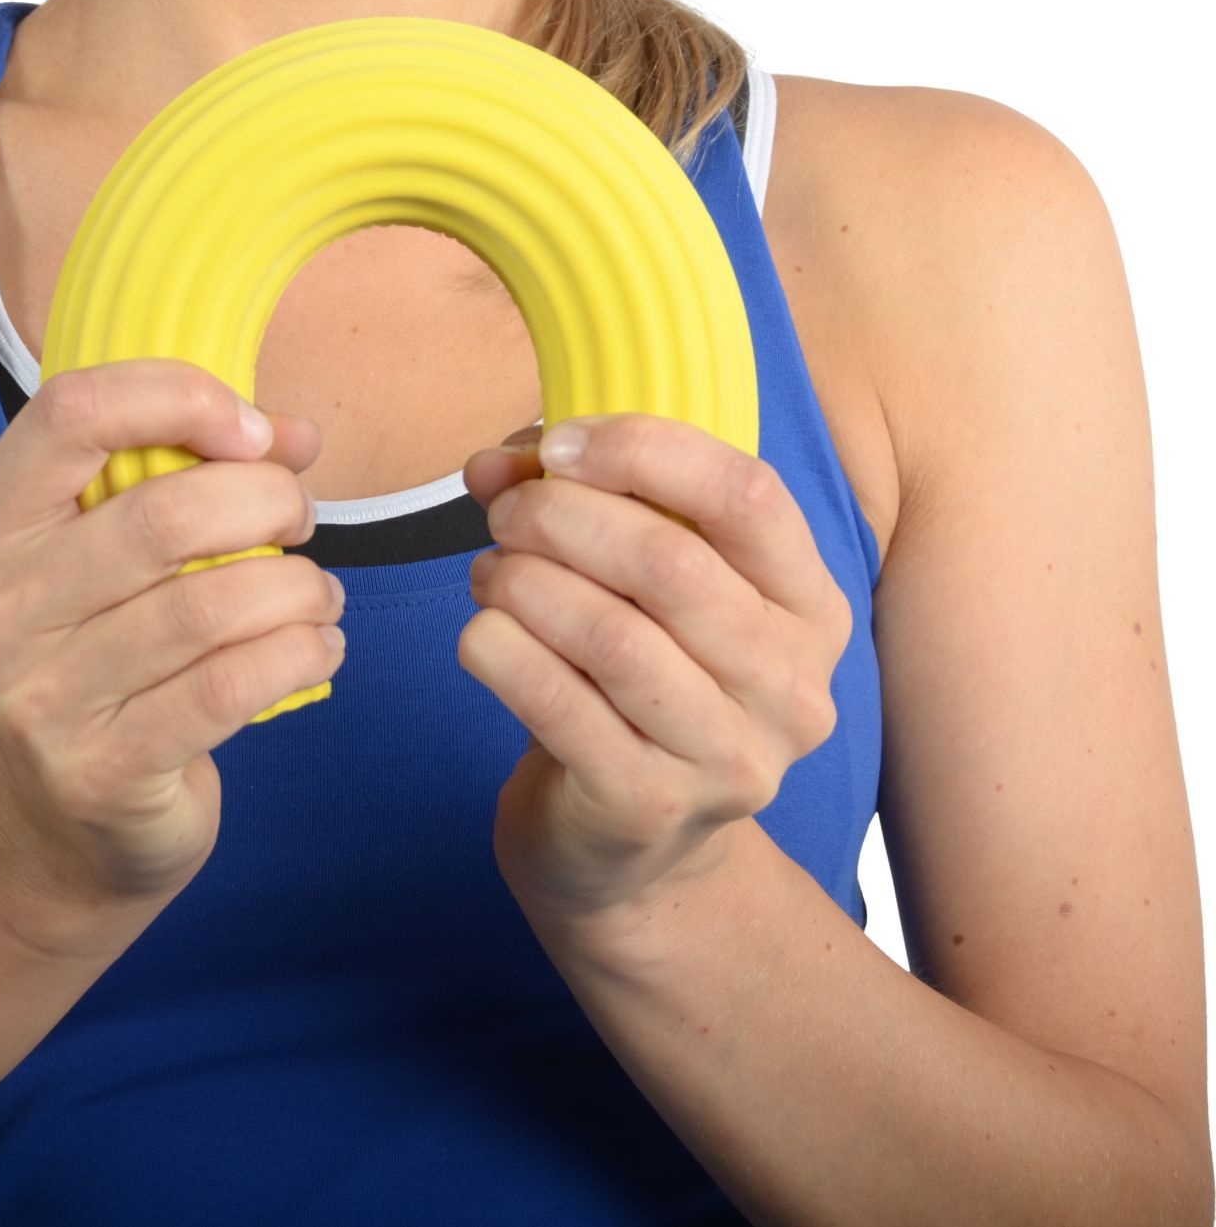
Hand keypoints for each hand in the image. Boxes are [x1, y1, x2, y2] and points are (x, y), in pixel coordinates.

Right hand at [0, 359, 344, 949]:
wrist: (55, 830)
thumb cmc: (98, 660)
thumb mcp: (105, 558)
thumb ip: (187, 474)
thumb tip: (296, 435)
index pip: (70, 413)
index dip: (178, 397)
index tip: (250, 432)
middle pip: (164, 515)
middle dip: (268, 501)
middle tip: (300, 518)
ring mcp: (37, 699)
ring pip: (210, 605)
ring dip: (297, 586)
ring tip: (316, 591)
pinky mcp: (101, 771)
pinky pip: (231, 687)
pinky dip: (298, 652)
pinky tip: (316, 643)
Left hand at [459, 412, 852, 929]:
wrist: (624, 846)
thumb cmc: (630, 682)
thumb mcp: (626, 580)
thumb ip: (572, 500)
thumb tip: (494, 463)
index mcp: (809, 606)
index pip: (749, 494)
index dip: (643, 450)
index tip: (559, 445)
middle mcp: (790, 686)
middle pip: (668, 561)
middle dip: (560, 518)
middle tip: (505, 515)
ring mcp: (729, 758)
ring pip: (608, 632)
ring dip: (523, 581)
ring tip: (491, 574)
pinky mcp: (649, 806)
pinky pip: (554, 700)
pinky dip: (498, 648)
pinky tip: (482, 635)